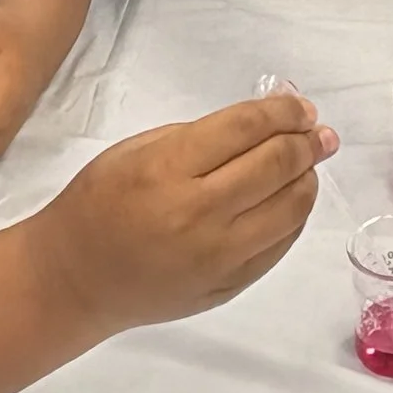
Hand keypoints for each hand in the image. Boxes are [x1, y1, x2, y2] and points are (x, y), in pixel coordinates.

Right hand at [38, 93, 333, 337]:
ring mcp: (218, 257)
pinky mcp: (229, 286)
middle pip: (277, 165)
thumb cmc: (99, 203)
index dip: (285, 111)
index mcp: (167, 169)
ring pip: (292, 208)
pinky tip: (288, 200)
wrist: (74, 279)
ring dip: (308, 178)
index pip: (246, 128)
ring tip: (306, 164)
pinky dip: (294, 216)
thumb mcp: (137, 150)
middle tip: (317, 133)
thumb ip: (203, 136)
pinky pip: (281, 244)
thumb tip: (267, 122)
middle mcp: (198, 214)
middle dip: (307, 142)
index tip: (301, 107)